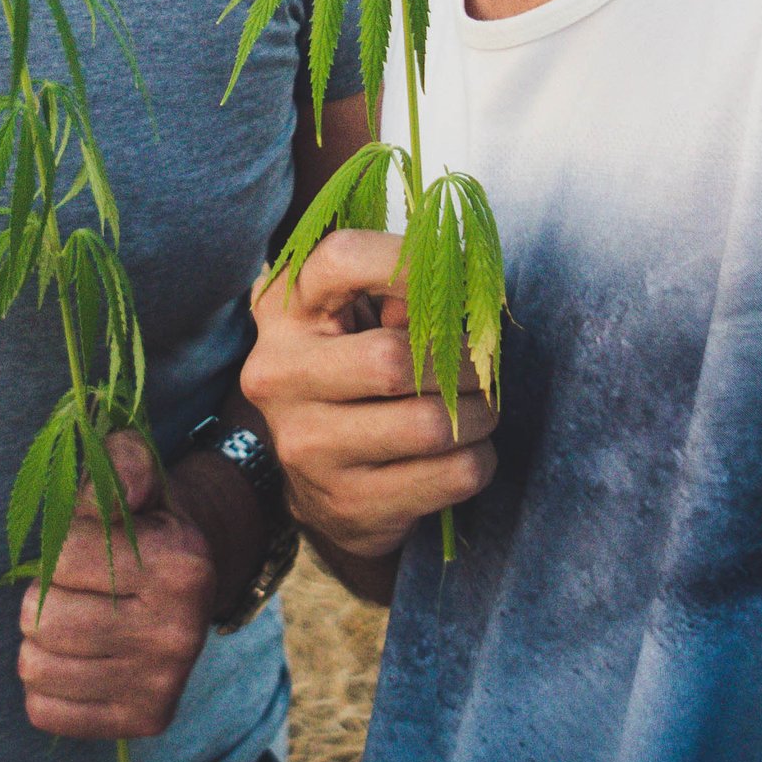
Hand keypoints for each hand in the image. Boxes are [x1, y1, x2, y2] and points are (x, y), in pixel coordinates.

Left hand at [15, 433, 215, 741]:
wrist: (190, 583)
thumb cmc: (143, 522)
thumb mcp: (134, 475)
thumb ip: (118, 463)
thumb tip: (114, 494)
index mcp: (181, 565)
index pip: (61, 558)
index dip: (57, 547)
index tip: (82, 547)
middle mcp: (180, 632)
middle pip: (43, 621)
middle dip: (42, 598)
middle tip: (71, 591)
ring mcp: (164, 684)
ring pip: (37, 668)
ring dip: (39, 643)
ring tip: (72, 623)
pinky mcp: (144, 721)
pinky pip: (44, 711)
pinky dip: (46, 686)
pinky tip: (75, 661)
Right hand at [241, 230, 496, 562]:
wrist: (321, 485)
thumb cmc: (354, 375)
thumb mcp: (359, 320)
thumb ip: (400, 293)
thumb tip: (462, 290)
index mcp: (284, 310)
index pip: (342, 259)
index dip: (411, 261)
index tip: (457, 277)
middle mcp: (279, 374)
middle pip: (394, 358)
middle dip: (462, 362)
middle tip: (482, 367)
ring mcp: (306, 445)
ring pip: (432, 424)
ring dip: (481, 414)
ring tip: (479, 410)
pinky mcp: (348, 503)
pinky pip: (452, 475)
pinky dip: (479, 458)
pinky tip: (466, 450)